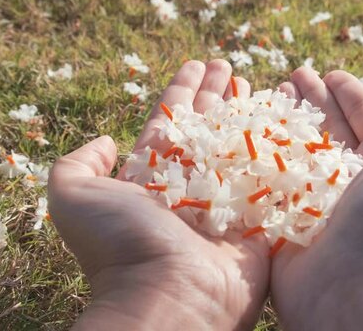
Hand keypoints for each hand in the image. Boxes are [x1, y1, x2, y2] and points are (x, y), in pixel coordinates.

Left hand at [48, 60, 268, 329]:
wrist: (170, 298)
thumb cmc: (122, 247)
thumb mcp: (74, 198)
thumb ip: (77, 164)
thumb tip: (106, 142)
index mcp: (151, 178)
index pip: (170, 123)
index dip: (183, 91)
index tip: (197, 63)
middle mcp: (189, 188)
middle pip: (206, 129)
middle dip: (216, 95)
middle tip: (229, 65)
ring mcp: (226, 204)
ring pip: (239, 147)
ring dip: (248, 114)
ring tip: (256, 84)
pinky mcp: (259, 221)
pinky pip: (272, 178)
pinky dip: (280, 150)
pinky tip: (288, 122)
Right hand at [271, 68, 362, 329]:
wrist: (361, 285)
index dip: (351, 94)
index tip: (331, 74)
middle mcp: (355, 183)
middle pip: (331, 131)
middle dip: (313, 100)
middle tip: (293, 74)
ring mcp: (318, 203)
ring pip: (299, 151)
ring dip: (285, 121)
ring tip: (271, 92)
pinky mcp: (286, 221)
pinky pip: (271, 180)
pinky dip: (260, 156)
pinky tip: (249, 132)